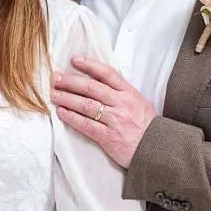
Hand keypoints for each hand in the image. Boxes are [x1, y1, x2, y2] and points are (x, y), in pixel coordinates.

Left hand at [52, 54, 156, 168]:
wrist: (156, 150)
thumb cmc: (148, 127)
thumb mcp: (140, 103)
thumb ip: (123, 92)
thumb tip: (104, 82)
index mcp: (130, 93)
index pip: (107, 74)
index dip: (90, 65)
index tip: (75, 60)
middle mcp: (121, 104)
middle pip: (91, 88)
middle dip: (71, 81)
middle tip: (56, 77)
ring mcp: (114, 120)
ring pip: (86, 105)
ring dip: (67, 98)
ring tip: (53, 94)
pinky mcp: (108, 137)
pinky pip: (86, 125)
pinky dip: (72, 118)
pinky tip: (62, 112)